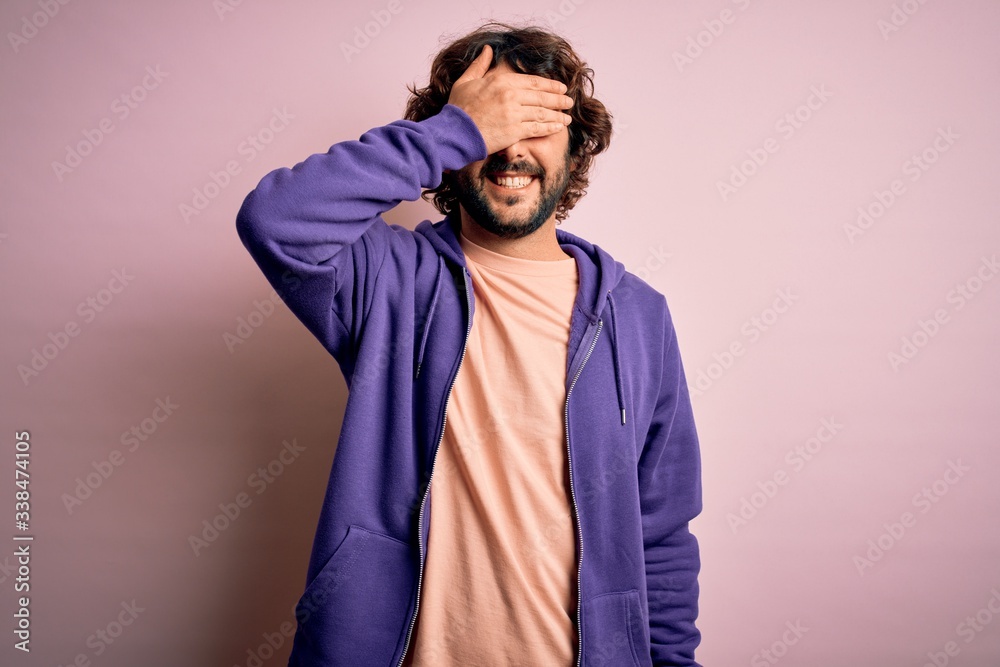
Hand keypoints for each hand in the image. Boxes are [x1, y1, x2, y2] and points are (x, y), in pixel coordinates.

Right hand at [446, 44, 573, 155]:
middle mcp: (511, 96)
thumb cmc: (458, 109)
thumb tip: (487, 50)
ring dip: (558, 115)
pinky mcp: (515, 131)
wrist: (454, 133)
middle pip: (542, 97)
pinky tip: (558, 127)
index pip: (533, 81)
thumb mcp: (466, 81)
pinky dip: (550, 127)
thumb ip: (480, 65)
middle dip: (558, 99)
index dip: (550, 85)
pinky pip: (537, 128)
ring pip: (542, 113)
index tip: (560, 88)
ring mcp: (514, 114)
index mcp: (501, 81)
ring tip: (568, 117)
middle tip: (569, 102)